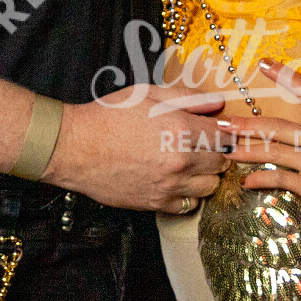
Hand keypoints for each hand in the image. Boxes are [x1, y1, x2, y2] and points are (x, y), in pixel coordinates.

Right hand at [47, 83, 229, 213]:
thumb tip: (218, 103)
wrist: (76, 147)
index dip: (224, 132)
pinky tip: (176, 180)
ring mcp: (169, 186)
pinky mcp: (156, 204)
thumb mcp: (148, 94)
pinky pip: (189, 205)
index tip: (218, 130)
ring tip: (190, 163)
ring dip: (206, 175)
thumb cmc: (110, 116)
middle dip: (217, 152)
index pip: (224, 137)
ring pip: (210, 187)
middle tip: (203, 144)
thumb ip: (187, 98)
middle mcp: (180, 162)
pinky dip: (188, 194)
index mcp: (181, 130)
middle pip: (221, 163)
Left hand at [215, 59, 300, 203]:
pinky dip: (261, 181)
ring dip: (246, 151)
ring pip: (271, 153)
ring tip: (226, 150)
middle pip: (276, 127)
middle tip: (222, 123)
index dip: (286, 76)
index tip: (264, 63)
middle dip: (247, 125)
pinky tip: (245, 184)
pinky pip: (279, 181)